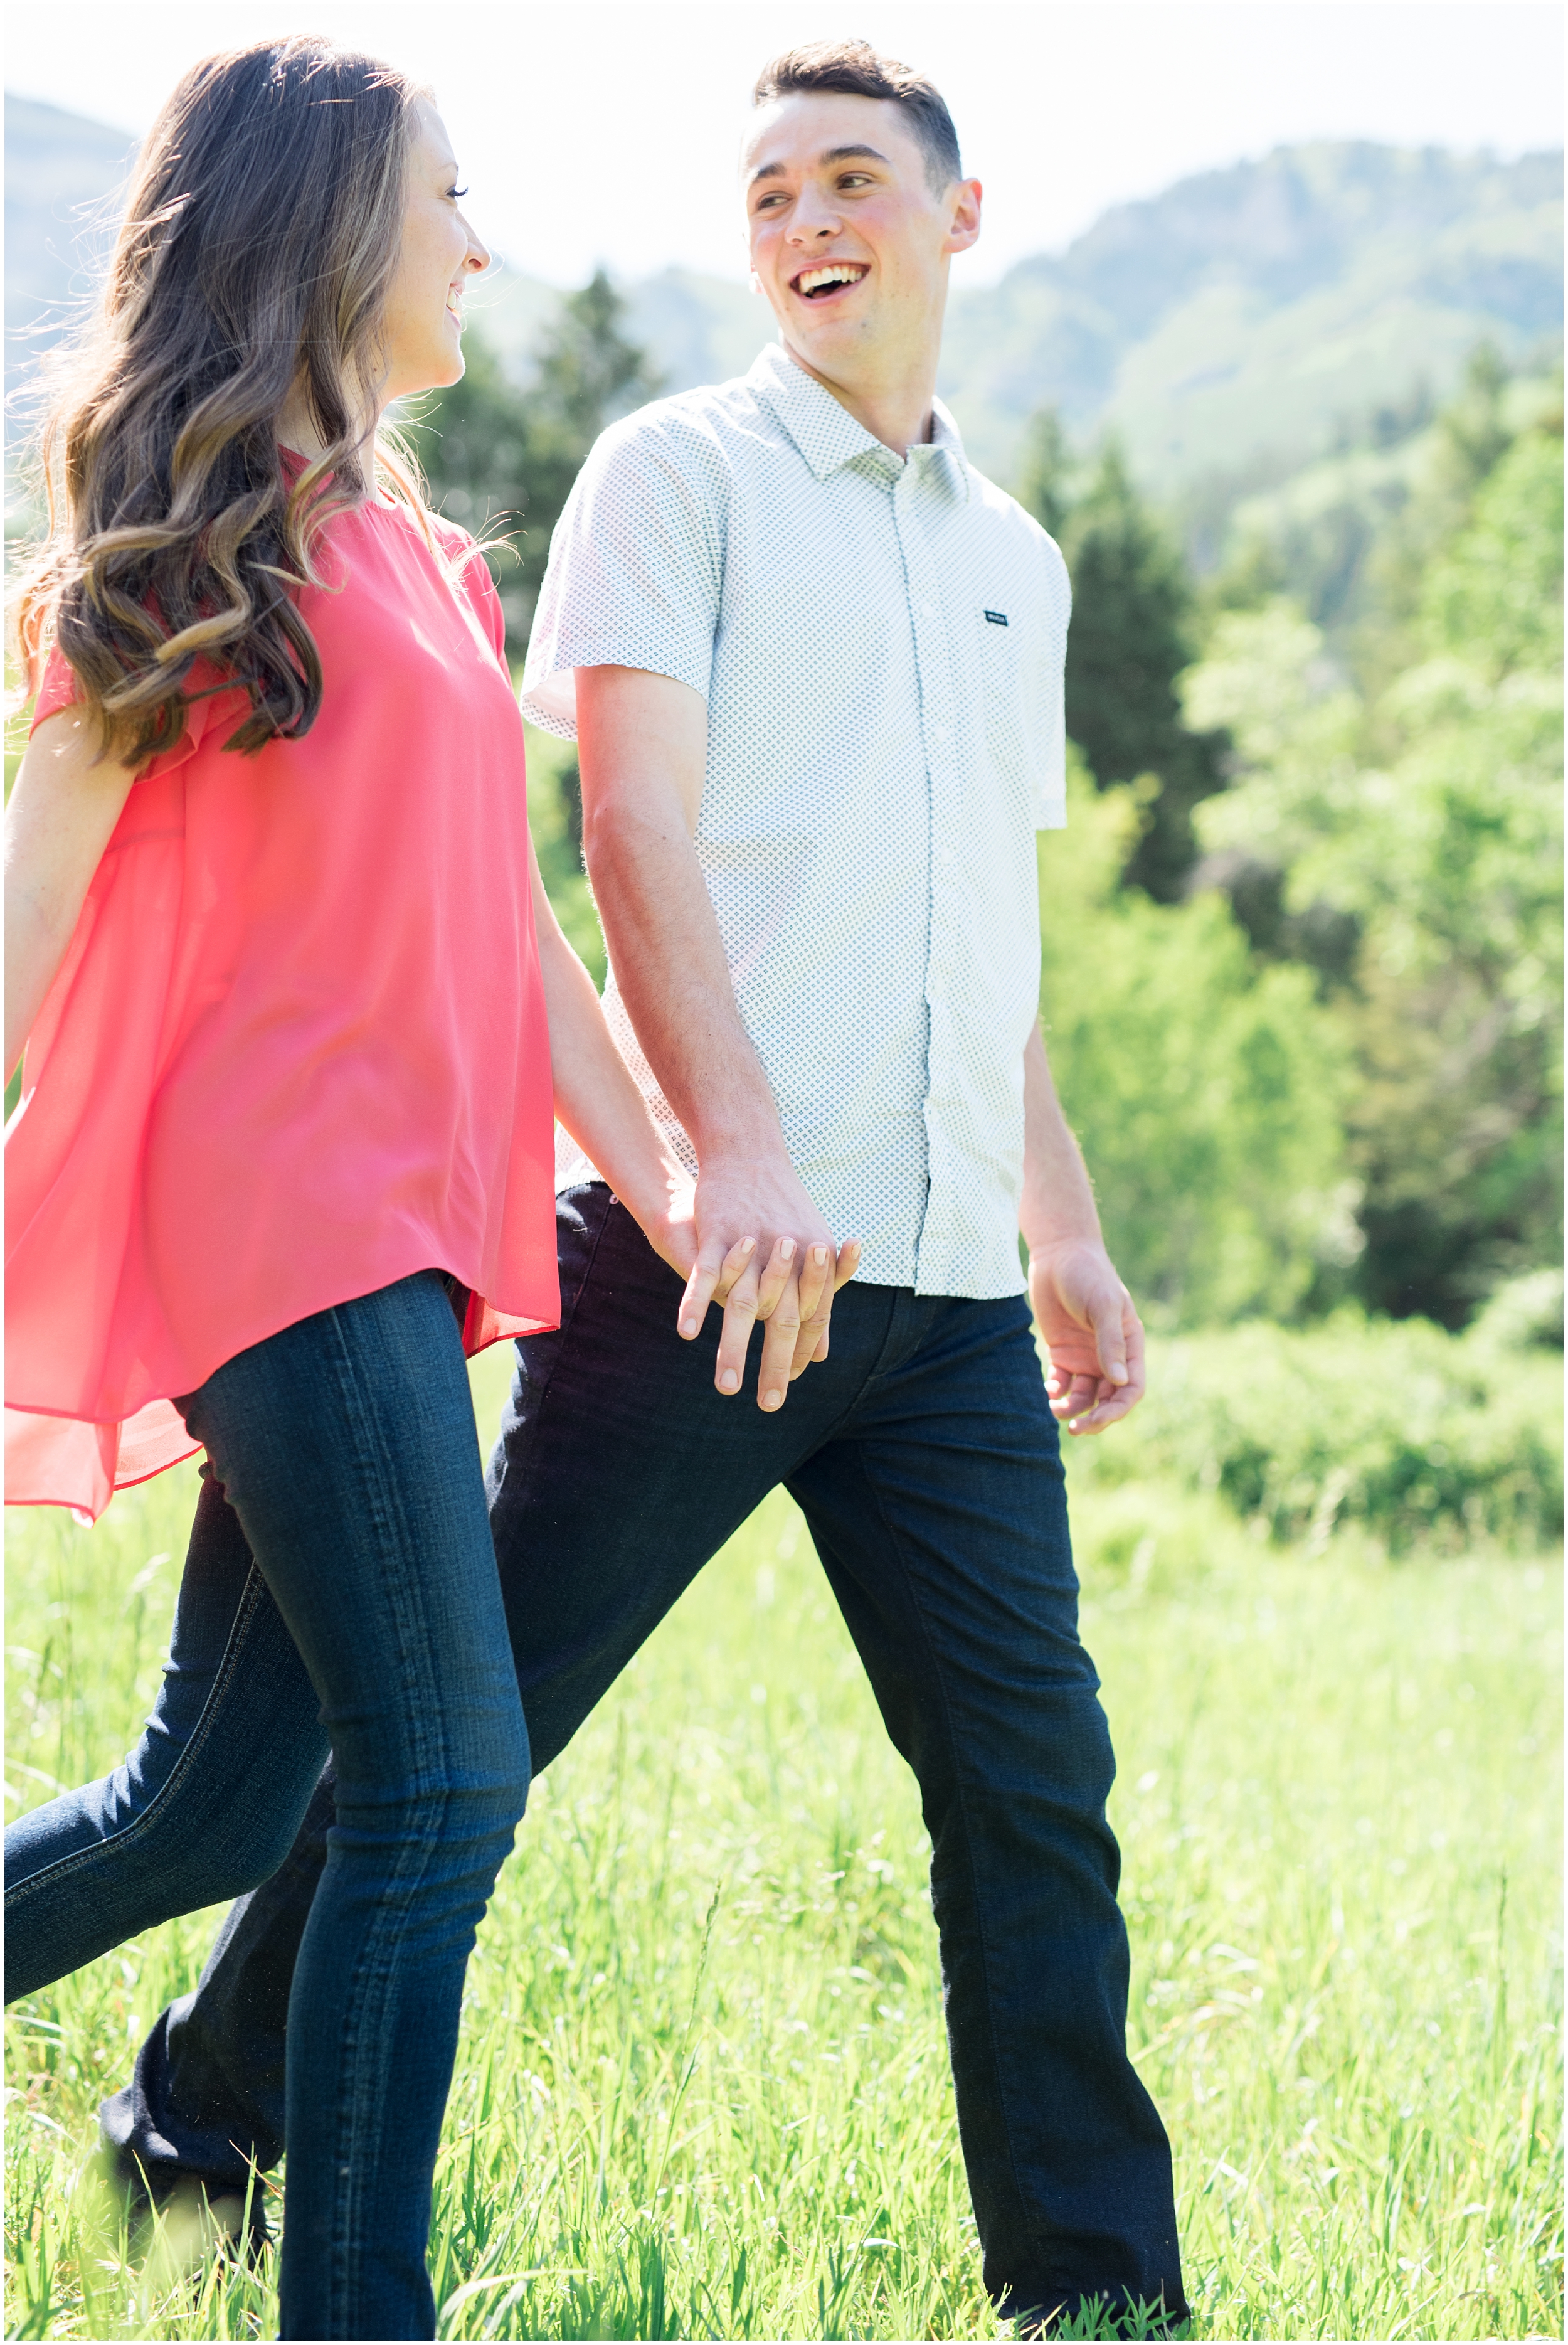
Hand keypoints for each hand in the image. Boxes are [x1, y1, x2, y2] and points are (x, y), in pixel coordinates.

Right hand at [676, 1146, 859, 1409]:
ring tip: (727, 1389)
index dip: (801, 1354)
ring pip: (744, 1307)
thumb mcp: (811, 1246)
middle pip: (784, 1321)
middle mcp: (788, 1257)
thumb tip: (822, 1354)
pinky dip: (696, 1305)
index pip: (813, 1320)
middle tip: (770, 1406)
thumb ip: (817, 1303)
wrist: (749, 1152)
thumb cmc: (780, 1204)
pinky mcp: (719, 1234)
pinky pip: (706, 1275)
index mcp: (813, 1263)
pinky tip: (688, 1334)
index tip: (788, 1385)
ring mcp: (752, 1247)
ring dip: (734, 1350)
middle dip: (776, 1366)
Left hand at [1029, 1239, 1145, 1434]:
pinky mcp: (1062, 1352)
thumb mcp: (1103, 1306)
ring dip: (1072, 1408)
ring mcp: (1085, 1355)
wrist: (1058, 1254)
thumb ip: (1110, 1343)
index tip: (1096, 1420)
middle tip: (1075, 1429)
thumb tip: (1118, 1383)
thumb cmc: (1088, 1274)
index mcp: (1129, 1346)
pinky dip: (1056, 1393)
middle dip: (1095, 1417)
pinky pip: (1062, 1383)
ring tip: (1055, 1410)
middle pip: (1108, 1399)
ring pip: (1084, 1396)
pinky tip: (1048, 1390)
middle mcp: (1109, 1356)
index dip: (1117, 1410)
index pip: (1131, 1389)